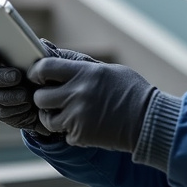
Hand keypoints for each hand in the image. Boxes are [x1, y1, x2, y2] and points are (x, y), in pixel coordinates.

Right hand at [0, 44, 51, 134]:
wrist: (56, 104)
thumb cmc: (50, 77)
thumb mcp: (52, 63)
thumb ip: (46, 52)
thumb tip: (41, 44)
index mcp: (2, 59)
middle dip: (0, 76)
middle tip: (17, 76)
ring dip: (10, 95)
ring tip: (27, 94)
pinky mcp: (2, 112)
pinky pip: (2, 111)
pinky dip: (16, 109)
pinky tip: (28, 106)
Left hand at [27, 58, 156, 151]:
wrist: (149, 121)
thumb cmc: (132, 91)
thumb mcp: (108, 70)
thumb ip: (79, 64)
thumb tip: (53, 50)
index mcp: (84, 73)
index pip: (44, 68)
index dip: (37, 72)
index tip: (39, 76)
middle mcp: (77, 94)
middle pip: (39, 97)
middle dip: (43, 98)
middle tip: (52, 98)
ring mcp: (77, 117)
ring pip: (47, 119)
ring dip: (53, 117)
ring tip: (66, 114)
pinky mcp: (81, 136)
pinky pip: (63, 134)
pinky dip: (70, 132)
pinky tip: (84, 126)